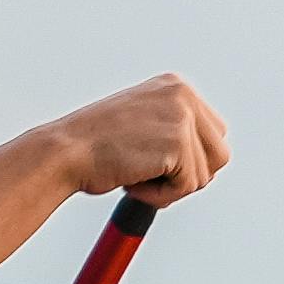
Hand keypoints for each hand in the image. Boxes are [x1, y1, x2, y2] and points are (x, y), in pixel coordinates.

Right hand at [54, 74, 230, 206]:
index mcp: (176, 87)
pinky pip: (188, 187)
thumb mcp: (142, 124)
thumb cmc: (94, 147)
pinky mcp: (177, 142)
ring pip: (206, 174)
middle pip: (219, 155)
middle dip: (188, 175)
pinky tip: (133, 182)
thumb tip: (209, 164)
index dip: (189, 161)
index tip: (155, 163)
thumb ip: (174, 132)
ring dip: (172, 188)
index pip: (213, 135)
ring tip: (138, 175)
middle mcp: (183, 95)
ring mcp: (182, 116)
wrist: (64, 152)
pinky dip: (161, 197)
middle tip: (150, 174)